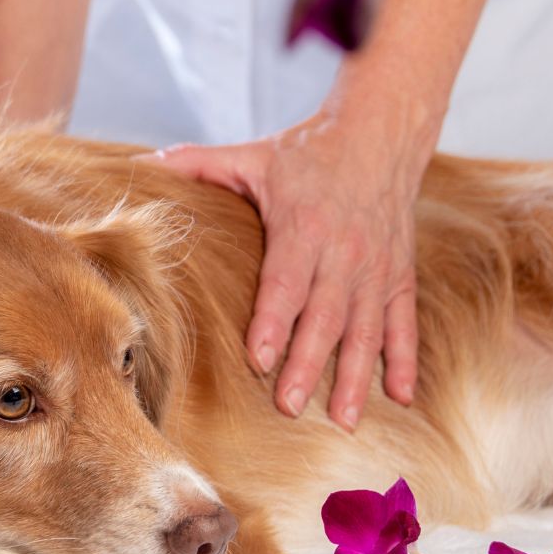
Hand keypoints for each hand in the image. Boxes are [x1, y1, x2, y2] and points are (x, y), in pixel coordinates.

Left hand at [154, 107, 433, 429]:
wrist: (381, 132)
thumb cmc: (307, 151)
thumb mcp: (253, 156)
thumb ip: (200, 165)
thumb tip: (147, 163)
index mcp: (302, 227)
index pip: (285, 283)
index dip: (272, 322)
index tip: (257, 360)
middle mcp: (343, 252)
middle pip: (324, 317)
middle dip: (307, 365)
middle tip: (287, 406)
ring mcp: (375, 267)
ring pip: (366, 329)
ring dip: (355, 376)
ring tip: (342, 420)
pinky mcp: (400, 274)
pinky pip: (404, 323)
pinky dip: (405, 360)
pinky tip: (400, 397)